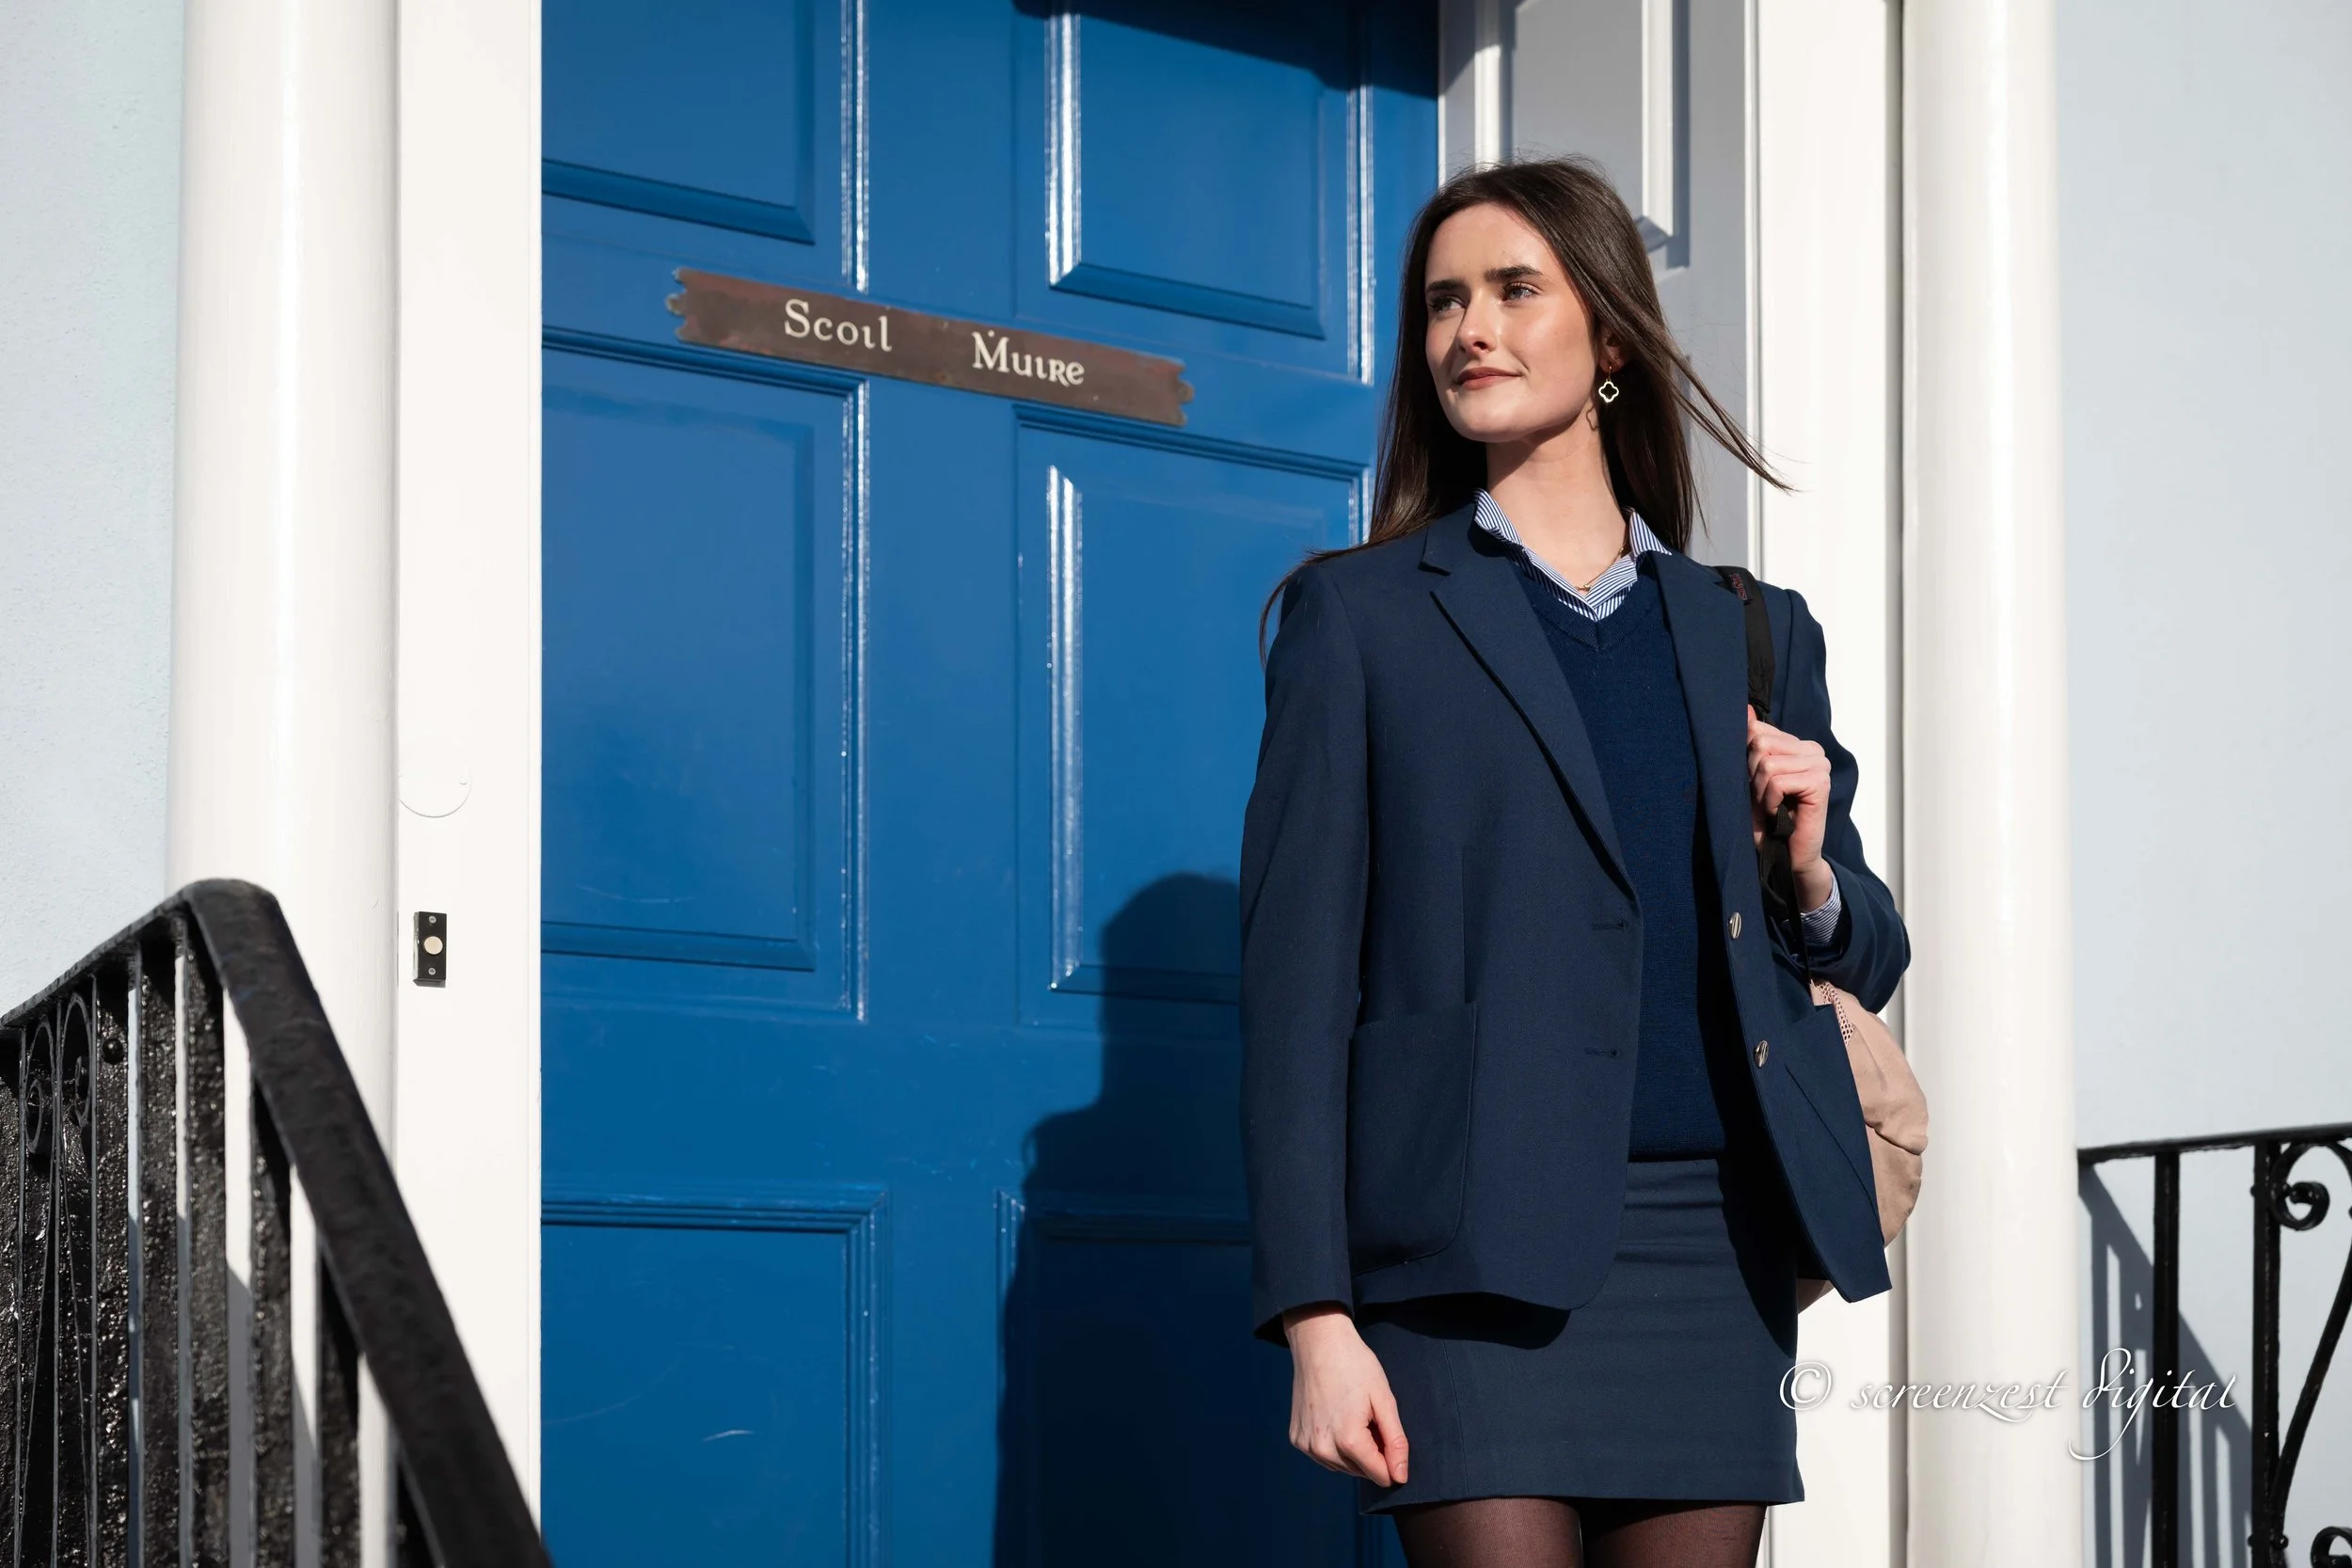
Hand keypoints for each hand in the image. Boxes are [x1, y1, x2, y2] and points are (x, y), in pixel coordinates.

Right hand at [1282, 1305, 1408, 1486]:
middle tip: (1368, 1417)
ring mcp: (1306, 1445)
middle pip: (1361, 1472)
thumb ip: (1396, 1441)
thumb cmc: (1355, 1366)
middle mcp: (1323, 1449)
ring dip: (1352, 1452)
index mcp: (1348, 1440)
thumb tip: (1400, 1477)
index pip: (1379, 1475)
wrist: (1318, 1342)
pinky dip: (1334, 1445)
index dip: (1391, 1458)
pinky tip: (1334, 1418)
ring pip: (1342, 1467)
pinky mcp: (1297, 1439)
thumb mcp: (1384, 1400)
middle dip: (1371, 1453)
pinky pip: (1324, 1456)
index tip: (1386, 1431)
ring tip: (1351, 1415)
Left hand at [1746, 706, 1834, 911]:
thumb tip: (1745, 707)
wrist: (1787, 856)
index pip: (1757, 730)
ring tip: (1772, 809)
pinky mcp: (1820, 783)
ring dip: (1760, 793)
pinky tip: (1780, 815)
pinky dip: (1770, 802)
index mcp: (1798, 744)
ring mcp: (1820, 765)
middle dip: (1751, 777)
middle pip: (1759, 744)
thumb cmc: (1769, 818)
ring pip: (1767, 764)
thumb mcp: (1753, 777)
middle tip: (1764, 800)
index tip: (1755, 785)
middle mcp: (1813, 750)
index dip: (1745, 761)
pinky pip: (1777, 782)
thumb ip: (1751, 742)